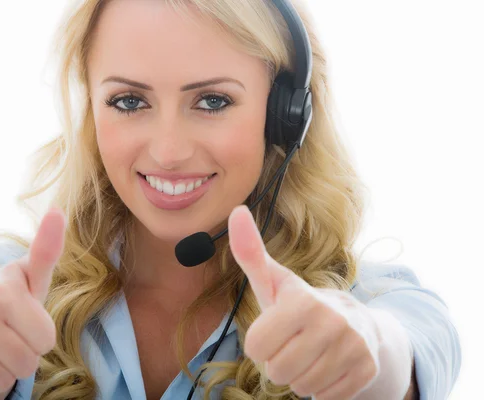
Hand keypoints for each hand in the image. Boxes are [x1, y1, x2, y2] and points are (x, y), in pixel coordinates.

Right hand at [0, 207, 66, 399]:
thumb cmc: (9, 299)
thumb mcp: (31, 278)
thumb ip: (47, 251)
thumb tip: (58, 211)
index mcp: (3, 291)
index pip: (45, 341)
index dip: (42, 336)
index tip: (29, 322)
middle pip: (26, 363)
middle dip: (25, 355)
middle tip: (13, 338)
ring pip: (2, 379)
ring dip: (5, 370)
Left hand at [228, 205, 381, 399]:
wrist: (358, 325)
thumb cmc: (301, 305)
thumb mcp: (275, 282)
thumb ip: (250, 252)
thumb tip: (236, 210)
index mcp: (302, 300)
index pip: (255, 347)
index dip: (260, 344)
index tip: (275, 330)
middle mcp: (332, 321)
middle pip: (276, 370)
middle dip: (279, 362)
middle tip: (293, 344)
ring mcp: (354, 346)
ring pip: (301, 387)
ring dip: (300, 376)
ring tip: (310, 355)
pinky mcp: (368, 370)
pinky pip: (326, 397)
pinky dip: (322, 388)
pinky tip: (329, 366)